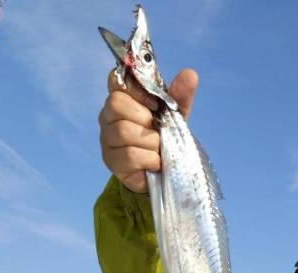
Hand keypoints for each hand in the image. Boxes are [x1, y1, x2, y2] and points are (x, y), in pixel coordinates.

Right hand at [98, 67, 198, 192]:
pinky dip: (149, 159)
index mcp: (122, 98)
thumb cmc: (166, 139)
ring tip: (157, 148)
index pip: (116, 79)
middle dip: (144, 118)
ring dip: (150, 142)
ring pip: (124, 131)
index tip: (155, 104)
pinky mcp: (111, 161)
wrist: (167, 172)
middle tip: (156, 130)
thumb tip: (191, 74)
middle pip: (117, 104)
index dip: (137, 90)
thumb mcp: (175, 116)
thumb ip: (180, 96)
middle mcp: (108, 115)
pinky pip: (130, 155)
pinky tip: (154, 163)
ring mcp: (107, 138)